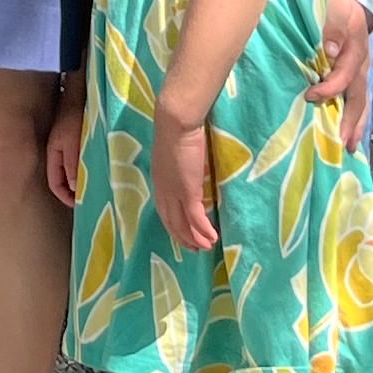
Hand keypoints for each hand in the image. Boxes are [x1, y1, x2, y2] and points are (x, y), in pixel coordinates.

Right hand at [43, 75, 87, 209]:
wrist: (81, 92)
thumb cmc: (74, 117)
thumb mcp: (72, 143)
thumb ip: (72, 165)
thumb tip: (74, 188)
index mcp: (54, 155)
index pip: (55, 184)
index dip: (65, 197)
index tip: (80, 206)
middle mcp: (60, 152)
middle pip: (64, 179)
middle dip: (75, 191)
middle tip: (91, 199)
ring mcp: (70, 145)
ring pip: (74, 170)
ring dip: (84, 179)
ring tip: (98, 186)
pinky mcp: (81, 139)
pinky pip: (83, 159)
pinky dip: (89, 167)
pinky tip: (102, 168)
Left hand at [150, 105, 220, 253]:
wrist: (175, 123)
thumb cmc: (177, 130)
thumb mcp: (175, 152)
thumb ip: (179, 164)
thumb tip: (187, 169)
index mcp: (159, 181)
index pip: (165, 210)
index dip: (174, 225)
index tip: (183, 235)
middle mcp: (163, 191)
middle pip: (172, 222)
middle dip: (183, 237)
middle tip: (195, 248)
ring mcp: (174, 192)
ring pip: (183, 223)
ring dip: (195, 238)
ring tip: (206, 247)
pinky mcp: (188, 191)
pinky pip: (196, 218)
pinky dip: (203, 230)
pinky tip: (212, 238)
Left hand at [313, 0, 372, 148]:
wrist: (349, 3)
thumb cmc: (337, 7)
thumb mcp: (334, 10)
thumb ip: (332, 28)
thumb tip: (329, 50)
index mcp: (355, 52)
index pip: (344, 76)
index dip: (329, 89)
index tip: (310, 96)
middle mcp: (359, 68)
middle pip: (358, 99)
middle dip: (351, 122)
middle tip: (343, 144)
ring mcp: (358, 74)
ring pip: (359, 104)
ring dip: (354, 125)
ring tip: (349, 147)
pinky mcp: (352, 78)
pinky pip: (354, 101)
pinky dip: (352, 119)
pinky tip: (346, 134)